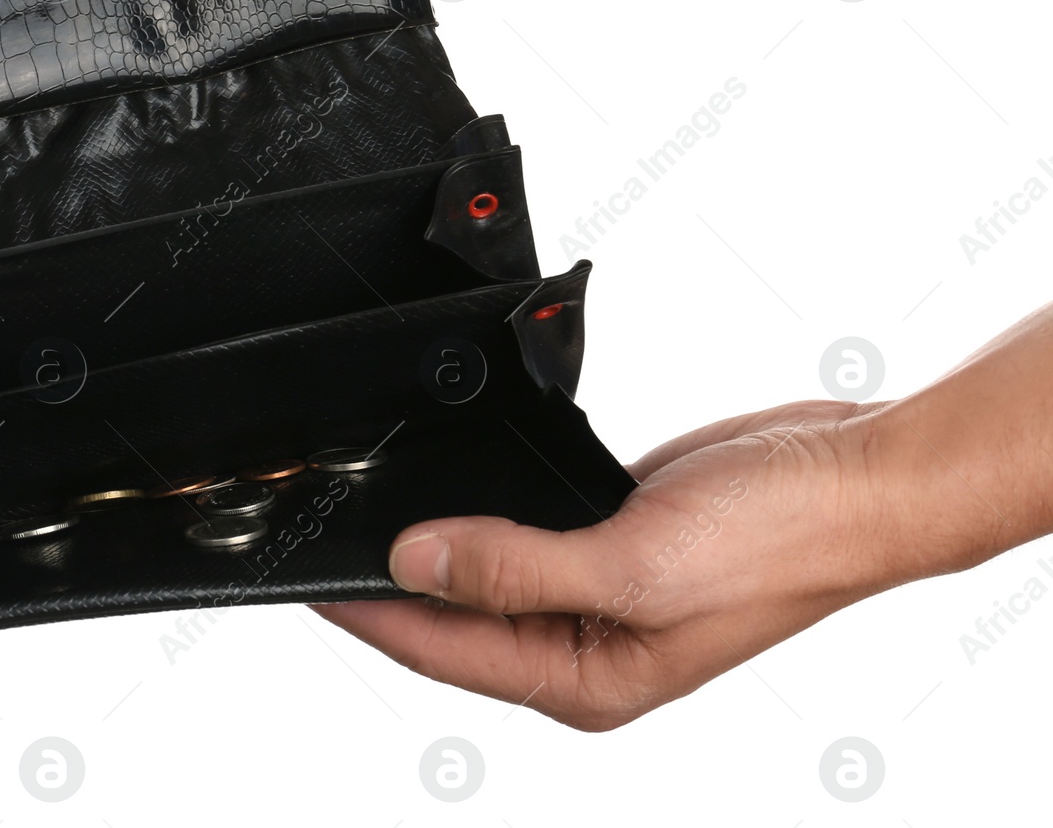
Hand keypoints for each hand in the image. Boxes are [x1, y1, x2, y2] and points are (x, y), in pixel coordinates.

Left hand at [311, 393, 991, 730]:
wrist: (853, 480)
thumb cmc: (776, 542)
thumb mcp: (632, 566)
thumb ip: (514, 566)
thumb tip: (416, 561)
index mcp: (585, 680)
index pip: (440, 649)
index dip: (367, 612)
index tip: (307, 576)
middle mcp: (581, 647)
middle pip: (450, 619)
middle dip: (386, 581)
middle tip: (321, 533)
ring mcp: (594, 593)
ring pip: (481, 572)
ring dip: (432, 541)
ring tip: (367, 505)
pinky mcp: (607, 538)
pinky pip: (519, 531)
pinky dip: (482, 510)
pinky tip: (450, 485)